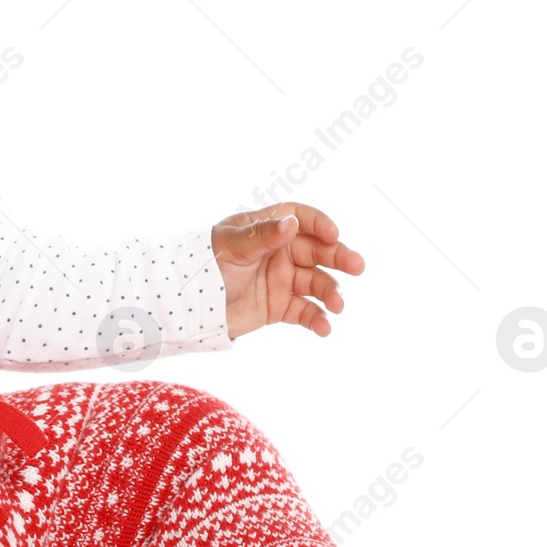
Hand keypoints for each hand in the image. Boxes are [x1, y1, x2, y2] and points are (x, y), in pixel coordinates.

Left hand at [211, 203, 363, 340]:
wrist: (189, 305)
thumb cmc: (206, 264)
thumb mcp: (233, 246)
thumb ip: (263, 236)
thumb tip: (291, 223)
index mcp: (267, 229)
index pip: (300, 219)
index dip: (319, 224)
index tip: (333, 235)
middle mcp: (279, 252)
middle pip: (316, 251)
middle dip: (338, 258)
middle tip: (357, 266)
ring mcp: (281, 279)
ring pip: (316, 282)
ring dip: (331, 292)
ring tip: (338, 305)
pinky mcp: (279, 306)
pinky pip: (305, 311)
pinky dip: (317, 319)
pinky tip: (324, 327)